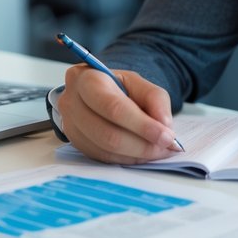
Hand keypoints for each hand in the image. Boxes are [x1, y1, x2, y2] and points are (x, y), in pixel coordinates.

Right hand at [59, 64, 181, 163]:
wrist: (94, 93)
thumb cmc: (115, 86)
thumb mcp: (138, 82)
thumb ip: (155, 99)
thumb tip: (164, 125)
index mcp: (86, 80)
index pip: (114, 107)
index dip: (142, 125)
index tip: (167, 136)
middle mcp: (71, 103)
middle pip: (108, 134)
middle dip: (143, 144)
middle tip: (167, 146)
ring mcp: (70, 126)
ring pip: (106, 149)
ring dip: (138, 154)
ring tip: (159, 150)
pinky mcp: (76, 144)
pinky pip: (104, 158)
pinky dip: (128, 158)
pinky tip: (143, 153)